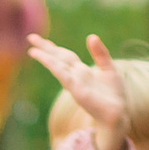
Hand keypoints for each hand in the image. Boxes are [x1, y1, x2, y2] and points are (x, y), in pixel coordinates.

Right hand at [25, 33, 125, 149]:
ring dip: (45, 57)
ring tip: (32, 50)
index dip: (53, 47)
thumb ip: (100, 53)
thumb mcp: (108, 68)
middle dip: (45, 48)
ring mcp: (75, 84)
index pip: (64, 56)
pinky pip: (65, 76)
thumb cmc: (113, 94)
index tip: (40, 40)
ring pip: (58, 66)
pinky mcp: (78, 91)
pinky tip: (49, 61)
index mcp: (81, 71)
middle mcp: (75, 76)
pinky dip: (56, 68)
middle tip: (31, 37)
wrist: (118, 113)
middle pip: (58, 58)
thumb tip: (91, 36)